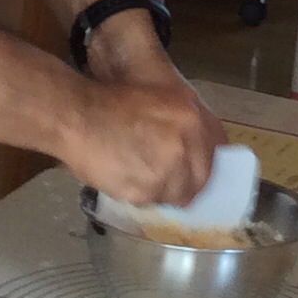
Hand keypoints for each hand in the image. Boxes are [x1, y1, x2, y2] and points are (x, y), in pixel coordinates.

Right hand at [63, 66, 223, 206]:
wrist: (80, 116)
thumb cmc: (114, 100)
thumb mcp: (161, 96)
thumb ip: (184, 120)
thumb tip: (195, 145)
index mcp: (192, 117)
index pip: (218, 147)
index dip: (209, 158)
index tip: (201, 165)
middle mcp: (186, 146)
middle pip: (202, 177)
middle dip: (191, 181)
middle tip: (173, 178)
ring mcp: (166, 171)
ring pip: (177, 193)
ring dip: (165, 189)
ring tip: (142, 175)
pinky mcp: (145, 191)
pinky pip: (152, 201)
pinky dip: (143, 195)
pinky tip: (127, 179)